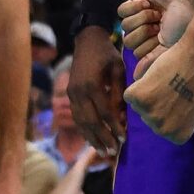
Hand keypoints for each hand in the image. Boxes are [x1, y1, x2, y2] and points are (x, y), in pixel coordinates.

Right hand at [69, 26, 125, 155]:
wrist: (86, 41)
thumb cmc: (107, 53)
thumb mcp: (118, 68)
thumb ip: (118, 91)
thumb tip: (122, 114)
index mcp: (92, 85)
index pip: (104, 113)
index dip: (114, 127)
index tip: (123, 139)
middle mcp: (79, 93)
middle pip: (90, 122)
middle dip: (102, 138)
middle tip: (113, 152)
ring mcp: (72, 95)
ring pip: (81, 122)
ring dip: (92, 138)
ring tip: (103, 152)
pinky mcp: (70, 95)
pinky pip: (77, 117)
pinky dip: (85, 130)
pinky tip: (93, 139)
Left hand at [119, 0, 193, 78]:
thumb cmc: (184, 22)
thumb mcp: (171, 47)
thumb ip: (152, 61)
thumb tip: (137, 78)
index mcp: (154, 44)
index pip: (137, 53)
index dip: (148, 46)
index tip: (162, 37)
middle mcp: (145, 32)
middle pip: (128, 41)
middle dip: (144, 32)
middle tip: (158, 24)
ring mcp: (139, 17)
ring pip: (124, 26)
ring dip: (142, 18)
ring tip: (157, 12)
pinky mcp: (135, 2)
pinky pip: (121, 11)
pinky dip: (134, 7)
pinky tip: (148, 4)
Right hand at [122, 38, 193, 145]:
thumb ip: (183, 124)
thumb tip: (173, 134)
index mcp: (178, 136)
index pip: (161, 128)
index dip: (167, 110)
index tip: (179, 99)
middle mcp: (163, 130)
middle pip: (147, 118)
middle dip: (155, 103)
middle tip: (171, 87)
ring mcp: (150, 115)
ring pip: (138, 106)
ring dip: (146, 93)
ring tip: (164, 81)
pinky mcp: (137, 98)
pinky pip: (130, 94)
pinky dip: (138, 84)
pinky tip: (154, 76)